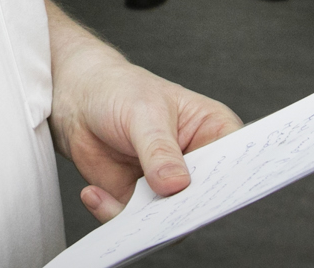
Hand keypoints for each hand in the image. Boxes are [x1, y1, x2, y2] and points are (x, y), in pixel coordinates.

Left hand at [51, 51, 242, 222]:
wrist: (79, 100)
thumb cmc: (121, 91)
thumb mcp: (143, 113)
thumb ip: (159, 149)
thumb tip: (176, 185)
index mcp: (213, 130)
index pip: (233, 160)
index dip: (229, 179)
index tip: (208, 191)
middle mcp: (196, 163)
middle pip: (205, 197)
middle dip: (184, 208)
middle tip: (161, 207)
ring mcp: (169, 185)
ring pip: (171, 218)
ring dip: (146, 219)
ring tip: (121, 205)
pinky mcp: (141, 201)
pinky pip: (136, 223)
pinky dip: (114, 214)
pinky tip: (93, 193)